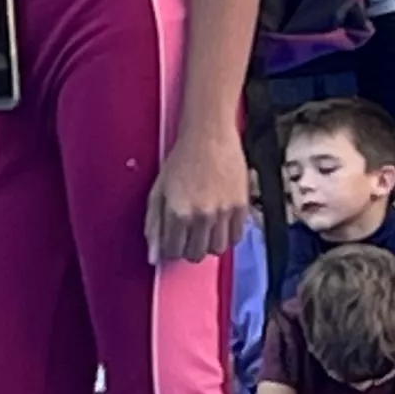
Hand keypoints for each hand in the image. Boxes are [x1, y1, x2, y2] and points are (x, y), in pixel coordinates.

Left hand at [145, 126, 250, 265]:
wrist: (209, 137)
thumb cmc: (181, 160)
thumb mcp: (158, 191)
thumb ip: (153, 226)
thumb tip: (153, 256)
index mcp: (178, 212)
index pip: (173, 251)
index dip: (170, 248)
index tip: (172, 240)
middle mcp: (202, 216)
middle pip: (195, 255)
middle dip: (188, 249)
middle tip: (187, 234)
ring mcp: (224, 212)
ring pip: (217, 250)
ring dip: (208, 244)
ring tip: (203, 229)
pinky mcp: (241, 206)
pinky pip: (236, 237)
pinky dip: (227, 235)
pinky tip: (219, 223)